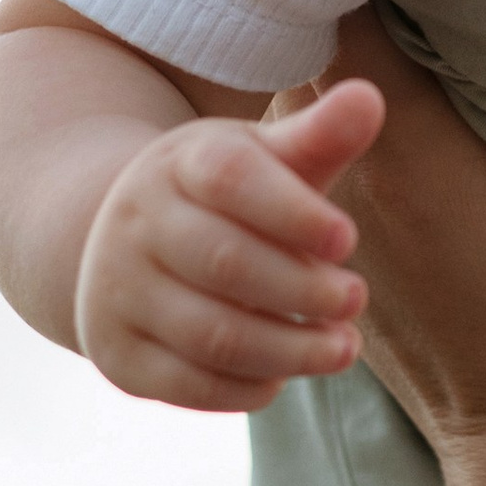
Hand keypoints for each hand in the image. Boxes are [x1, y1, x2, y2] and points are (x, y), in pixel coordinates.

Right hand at [73, 83, 384, 411]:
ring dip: (289, 349)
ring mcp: (118, 292)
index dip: (293, 212)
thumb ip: (318, 136)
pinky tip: (286, 375)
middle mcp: (135, 223)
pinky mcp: (117, 355)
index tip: (348, 239)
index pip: (232, 179)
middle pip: (225, 262)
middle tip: (355, 299)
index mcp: (178, 164)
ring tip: (343, 347)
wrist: (124, 245)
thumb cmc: (225, 199)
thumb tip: (369, 99)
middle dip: (302, 288)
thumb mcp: (263, 159)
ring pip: (211, 333)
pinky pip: (188, 385)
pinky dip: (247, 387)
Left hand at [319, 9, 485, 485]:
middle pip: (314, 18)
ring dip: (362, 5)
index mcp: (420, 173)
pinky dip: (364, 71)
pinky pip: (328, 118)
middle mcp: (354, 184)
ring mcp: (344, 210)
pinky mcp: (358, 228)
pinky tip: (439, 31)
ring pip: (314, 65)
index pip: (339, 12)